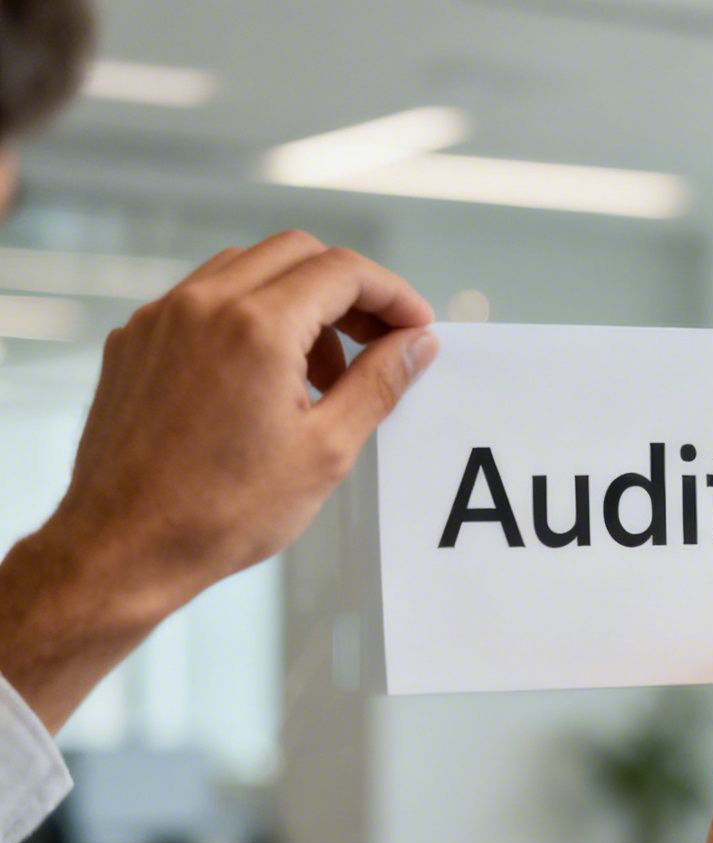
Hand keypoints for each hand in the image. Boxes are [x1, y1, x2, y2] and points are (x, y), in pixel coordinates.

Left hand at [0, 230, 435, 731]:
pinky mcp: (134, 341)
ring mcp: (160, 318)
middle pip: (296, 252)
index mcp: (256, 327)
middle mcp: (202, 305)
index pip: (343, 271)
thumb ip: (378, 383)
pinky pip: (204, 300)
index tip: (416, 329)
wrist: (122, 546)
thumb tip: (417, 343)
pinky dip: (249, 316)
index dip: (393, 294)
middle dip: (349, 289)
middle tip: (379, 341)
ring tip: (322, 372)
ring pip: (247, 268)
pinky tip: (265, 378)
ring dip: (299, 300)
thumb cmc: (223, 511)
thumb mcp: (326, 450)